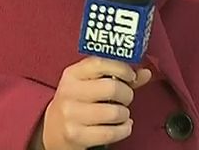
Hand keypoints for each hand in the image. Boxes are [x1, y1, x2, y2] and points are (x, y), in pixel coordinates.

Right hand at [32, 57, 152, 149]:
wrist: (53, 131)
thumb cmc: (76, 103)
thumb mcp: (90, 84)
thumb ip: (118, 76)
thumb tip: (144, 72)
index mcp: (72, 74)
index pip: (101, 62)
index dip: (122, 68)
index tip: (131, 75)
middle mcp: (69, 92)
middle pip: (112, 88)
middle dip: (126, 94)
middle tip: (125, 98)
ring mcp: (71, 115)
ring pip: (114, 112)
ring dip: (125, 114)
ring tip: (121, 114)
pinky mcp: (76, 135)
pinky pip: (111, 133)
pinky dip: (124, 130)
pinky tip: (122, 126)